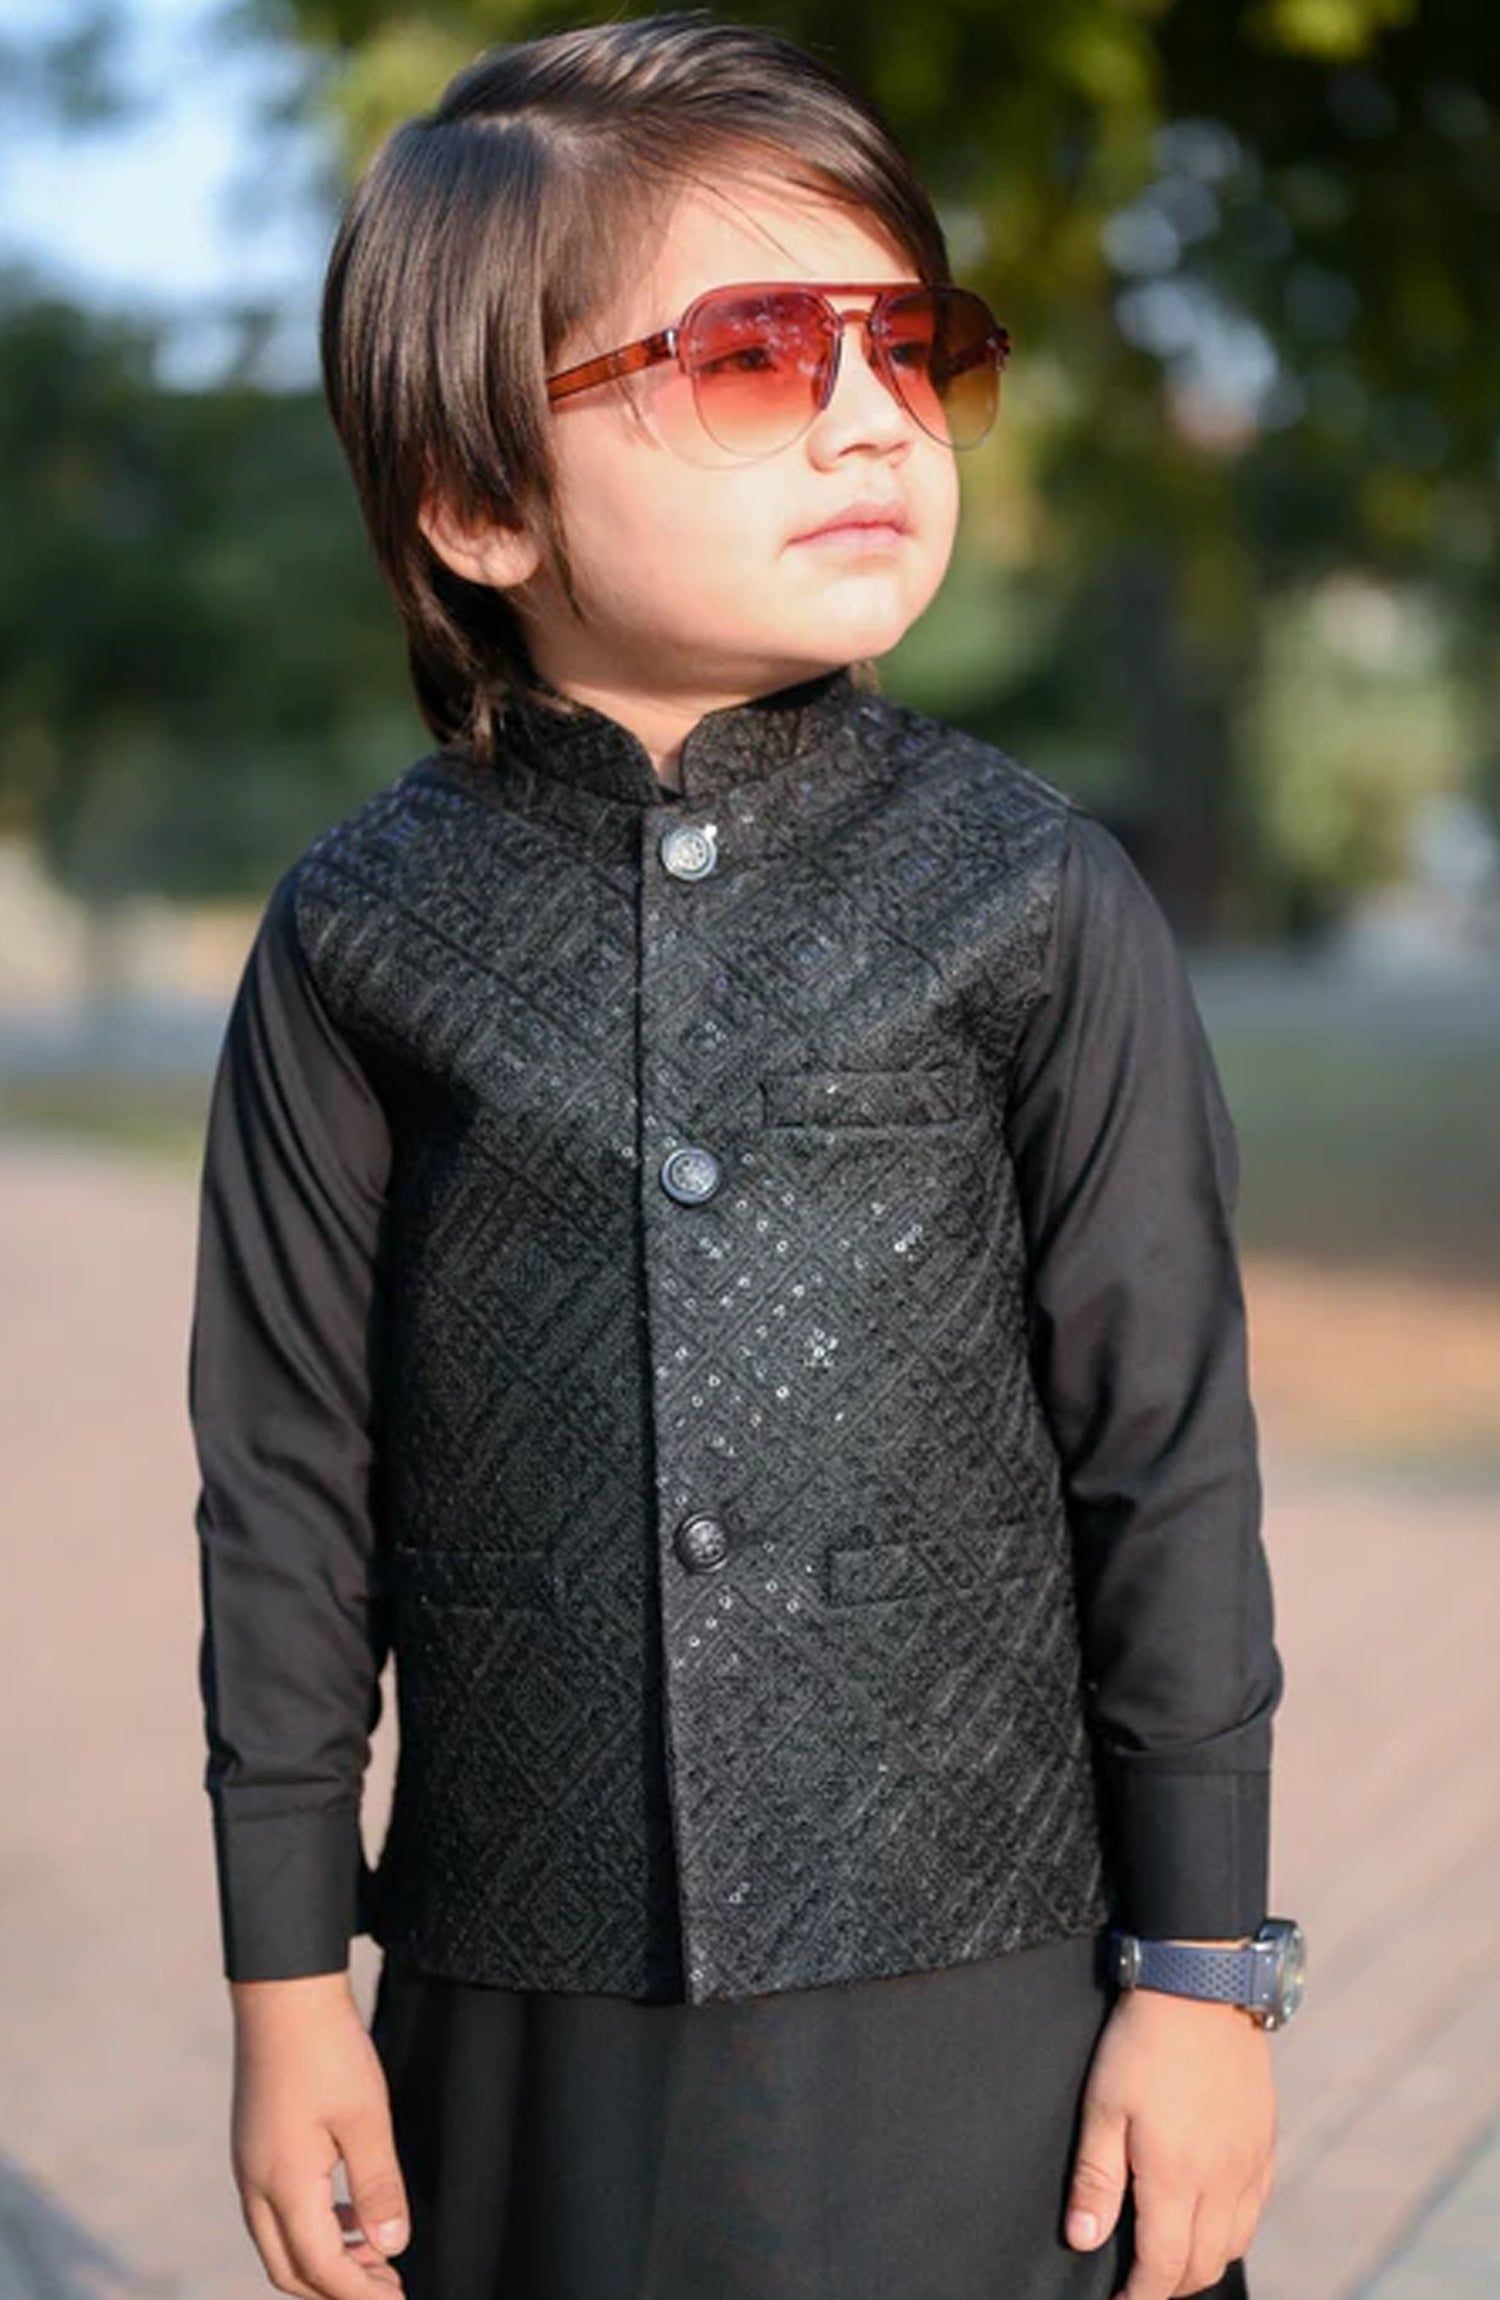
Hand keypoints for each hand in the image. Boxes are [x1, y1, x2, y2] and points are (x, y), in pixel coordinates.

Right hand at [229, 1972, 410, 2297]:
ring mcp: (248, 2166)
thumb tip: (391, 2246)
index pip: (320, 2267)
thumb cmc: (328, 2049)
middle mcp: (255, 2184)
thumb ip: (377, 2187)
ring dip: (325, 2260)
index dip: (359, 2293)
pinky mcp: (253, 2148)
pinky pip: (275, 2213)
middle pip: (290, 2269)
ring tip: (375, 2253)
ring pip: (280, 2243)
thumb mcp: (366, 2118)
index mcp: (283, 2184)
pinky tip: (348, 2214)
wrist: (282, 1993)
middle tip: (389, 2288)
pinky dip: (312, 2229)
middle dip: (338, 2289)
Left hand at [1064, 1986, 1275, 2297]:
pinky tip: (1210, 2218)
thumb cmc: (1143, 2042)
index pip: (1162, 2265)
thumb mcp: (1103, 2106)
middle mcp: (1222, 2180)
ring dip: (1203, 2262)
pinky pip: (1255, 2209)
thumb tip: (1084, 2239)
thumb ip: (1095, 2179)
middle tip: (1141, 2284)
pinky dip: (1233, 2230)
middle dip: (1170, 2286)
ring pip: (1234, 2243)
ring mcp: (1250, 2162)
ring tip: (1172, 2259)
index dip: (1139, 2296)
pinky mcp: (1265, 2141)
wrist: (1200, 1986)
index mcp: (1177, 2177)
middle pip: (1203, 2264)